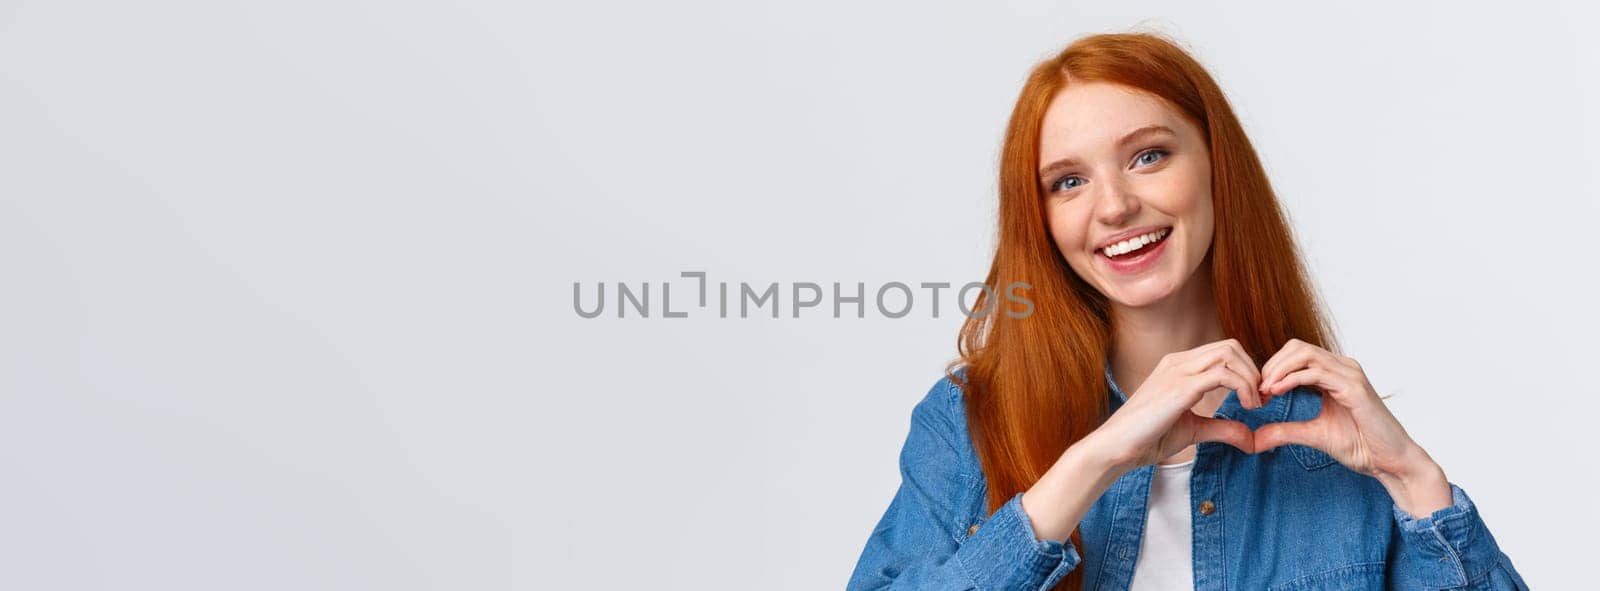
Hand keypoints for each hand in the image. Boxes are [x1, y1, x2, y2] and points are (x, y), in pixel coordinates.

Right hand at [1082, 338, 1260, 474]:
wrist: (1117, 447)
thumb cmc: (1147, 438)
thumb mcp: (1193, 430)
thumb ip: (1222, 428)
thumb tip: (1251, 438)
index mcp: (1177, 366)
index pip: (1223, 351)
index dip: (1246, 371)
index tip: (1256, 398)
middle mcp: (1177, 361)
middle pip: (1230, 346)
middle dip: (1253, 370)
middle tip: (1261, 399)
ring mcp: (1178, 371)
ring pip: (1229, 353)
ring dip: (1251, 377)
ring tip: (1255, 404)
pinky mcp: (1181, 387)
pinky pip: (1224, 374)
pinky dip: (1244, 387)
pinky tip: (1247, 406)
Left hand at [1252, 338, 1451, 516]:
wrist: (1391, 461)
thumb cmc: (1362, 445)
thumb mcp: (1313, 435)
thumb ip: (1285, 431)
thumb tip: (1255, 438)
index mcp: (1334, 374)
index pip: (1296, 354)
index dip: (1272, 368)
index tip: (1257, 391)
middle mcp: (1343, 368)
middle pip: (1296, 347)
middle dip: (1271, 365)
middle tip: (1256, 389)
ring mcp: (1350, 375)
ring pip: (1304, 353)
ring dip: (1277, 369)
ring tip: (1264, 390)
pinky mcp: (1354, 388)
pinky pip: (1316, 372)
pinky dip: (1291, 378)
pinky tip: (1276, 391)